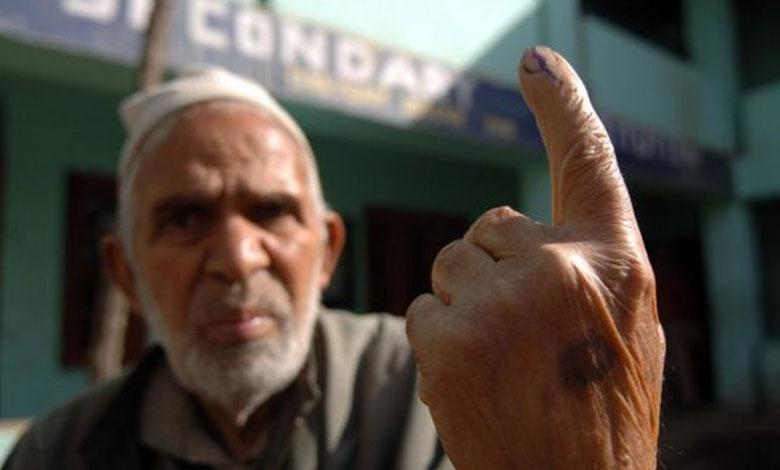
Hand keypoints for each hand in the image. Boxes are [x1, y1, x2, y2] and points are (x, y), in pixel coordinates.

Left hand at [406, 45, 664, 469]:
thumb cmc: (601, 411)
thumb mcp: (625, 329)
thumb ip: (586, 266)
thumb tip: (523, 227)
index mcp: (616, 263)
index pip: (587, 160)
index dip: (562, 103)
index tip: (535, 61)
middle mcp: (560, 269)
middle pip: (488, 226)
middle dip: (495, 267)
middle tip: (523, 332)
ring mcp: (499, 303)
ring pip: (450, 264)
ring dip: (466, 302)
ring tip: (502, 359)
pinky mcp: (446, 338)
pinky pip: (423, 307)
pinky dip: (440, 337)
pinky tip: (473, 377)